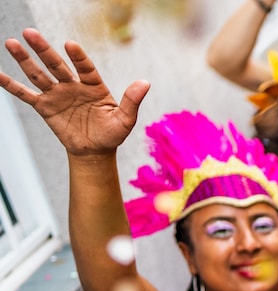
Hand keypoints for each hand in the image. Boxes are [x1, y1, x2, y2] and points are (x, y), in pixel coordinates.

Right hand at [0, 29, 147, 155]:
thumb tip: (145, 82)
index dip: (78, 57)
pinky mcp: (45, 107)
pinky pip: (26, 94)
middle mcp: (73, 86)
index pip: (84, 67)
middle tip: (30, 33)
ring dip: (24, 60)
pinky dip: (11, 85)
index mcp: (94, 85)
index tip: (70, 45)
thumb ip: (132, 101)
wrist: (95, 151)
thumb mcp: (125, 119)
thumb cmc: (112, 134)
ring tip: (11, 43)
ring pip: (38, 74)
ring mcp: (57, 95)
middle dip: (43, 49)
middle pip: (56, 65)